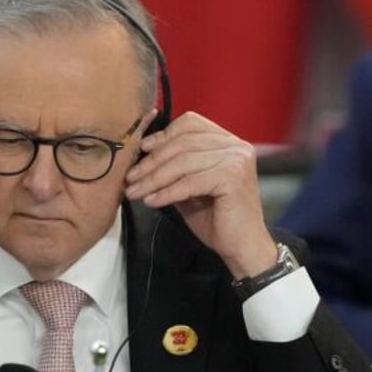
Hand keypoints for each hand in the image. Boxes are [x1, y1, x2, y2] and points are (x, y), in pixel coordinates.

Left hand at [125, 111, 276, 278]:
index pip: (190, 124)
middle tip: (129, 178)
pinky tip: (152, 201)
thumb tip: (141, 158)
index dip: (162, 135)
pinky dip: (166, 192)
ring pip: (183, 162)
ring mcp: (236, 160)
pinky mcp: (233, 178)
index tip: (141, 150)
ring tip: (134, 192)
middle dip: (151, 161)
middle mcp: (235, 146)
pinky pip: (189, 182)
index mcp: (227, 142)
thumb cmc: (216, 217)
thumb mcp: (189, 187)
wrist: (241, 247)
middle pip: (183, 143)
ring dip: (153, 178)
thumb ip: (173, 169)